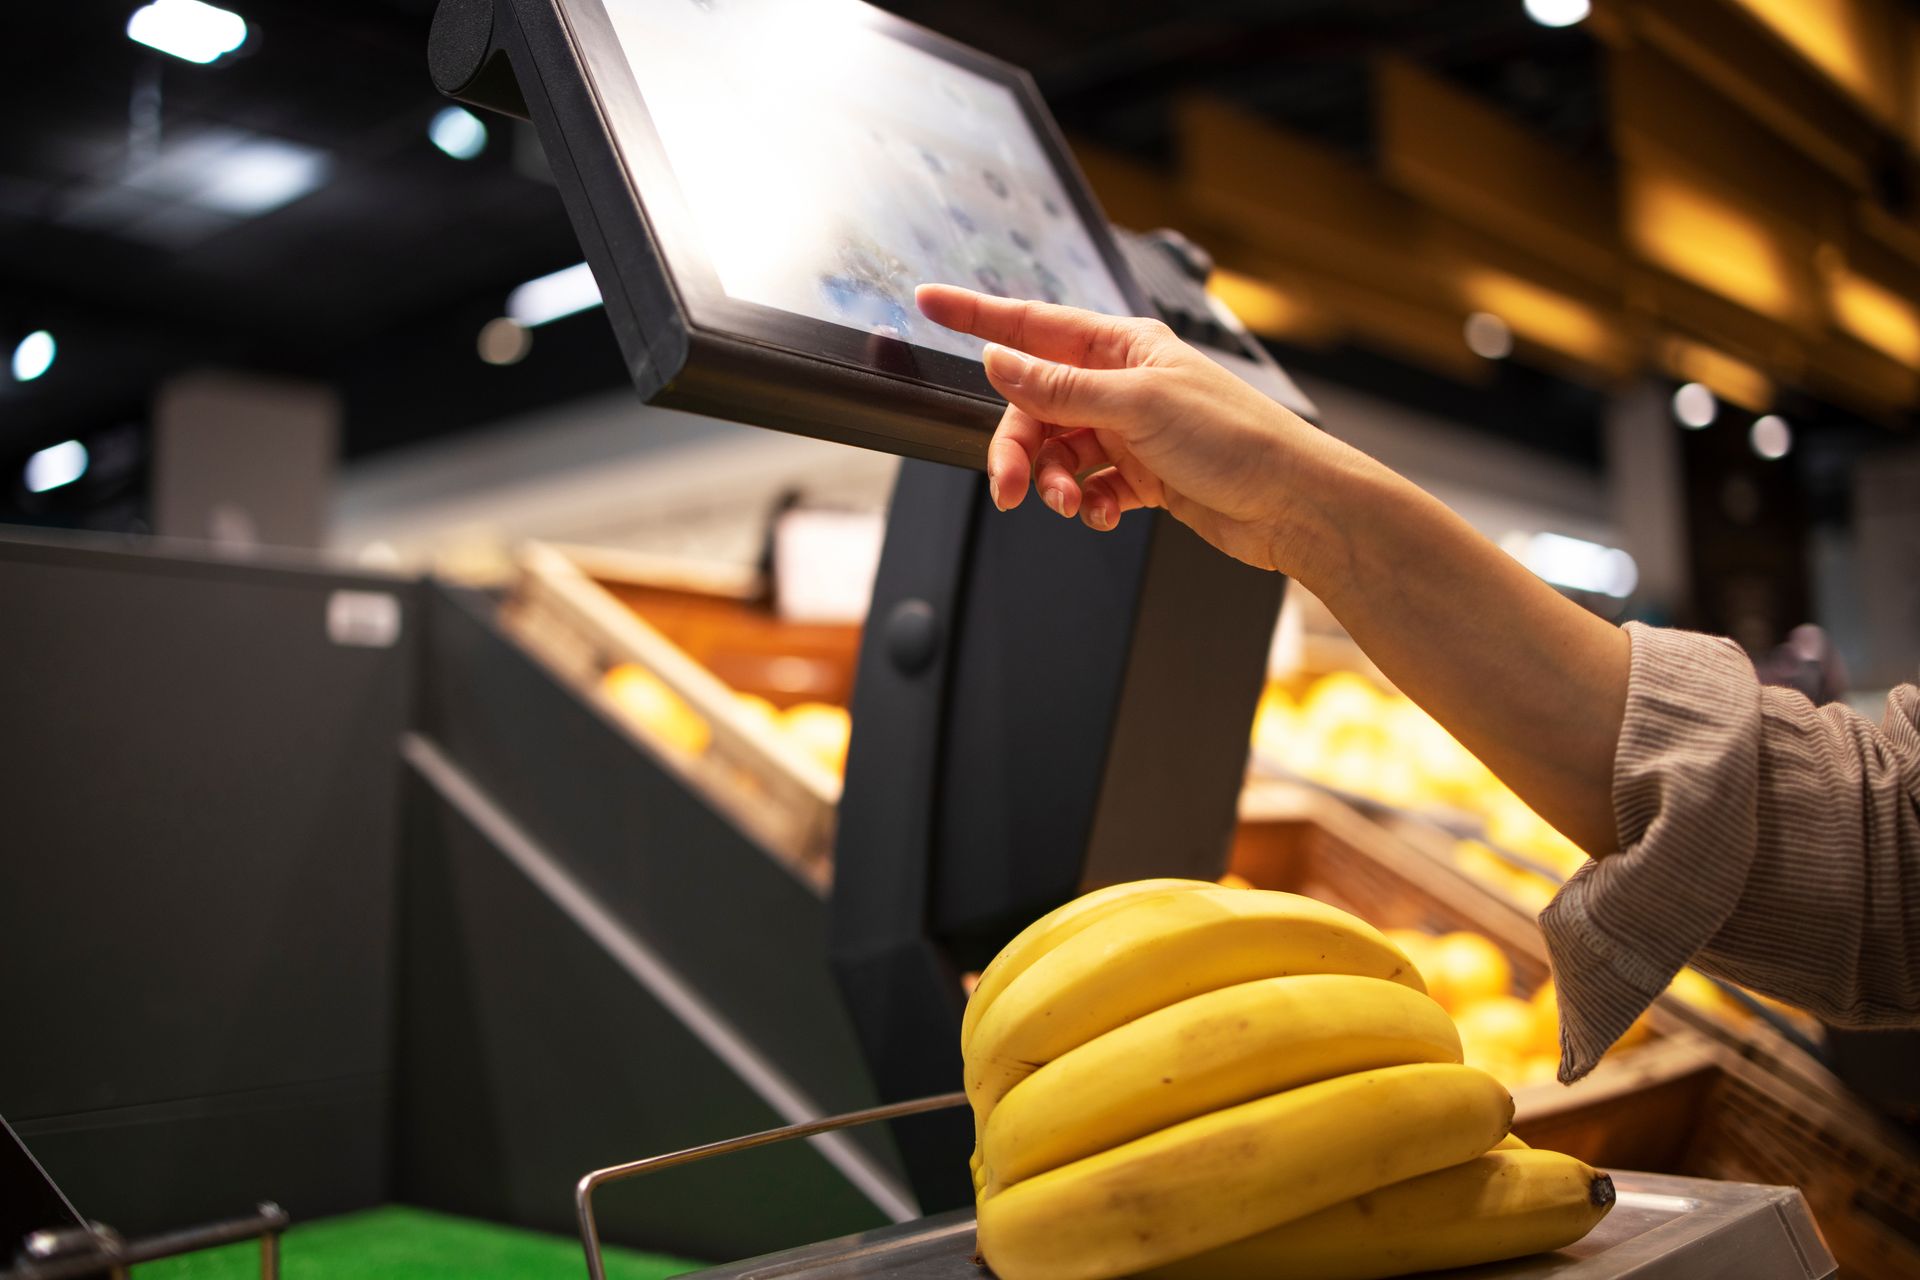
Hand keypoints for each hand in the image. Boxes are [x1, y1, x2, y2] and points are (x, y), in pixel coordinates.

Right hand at [915, 283, 1357, 575]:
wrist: (1293, 503)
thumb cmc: (1238, 439)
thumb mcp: (1138, 405)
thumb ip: (1061, 389)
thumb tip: (1000, 363)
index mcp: (1122, 346)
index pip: (1033, 325)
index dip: (978, 315)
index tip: (930, 302)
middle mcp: (1122, 384)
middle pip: (1036, 407)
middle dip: (1019, 449)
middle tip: (1011, 487)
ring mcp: (1131, 431)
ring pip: (1059, 452)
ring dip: (1055, 482)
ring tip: (1073, 504)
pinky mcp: (1142, 476)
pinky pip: (1089, 487)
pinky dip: (1088, 503)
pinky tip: (1103, 514)